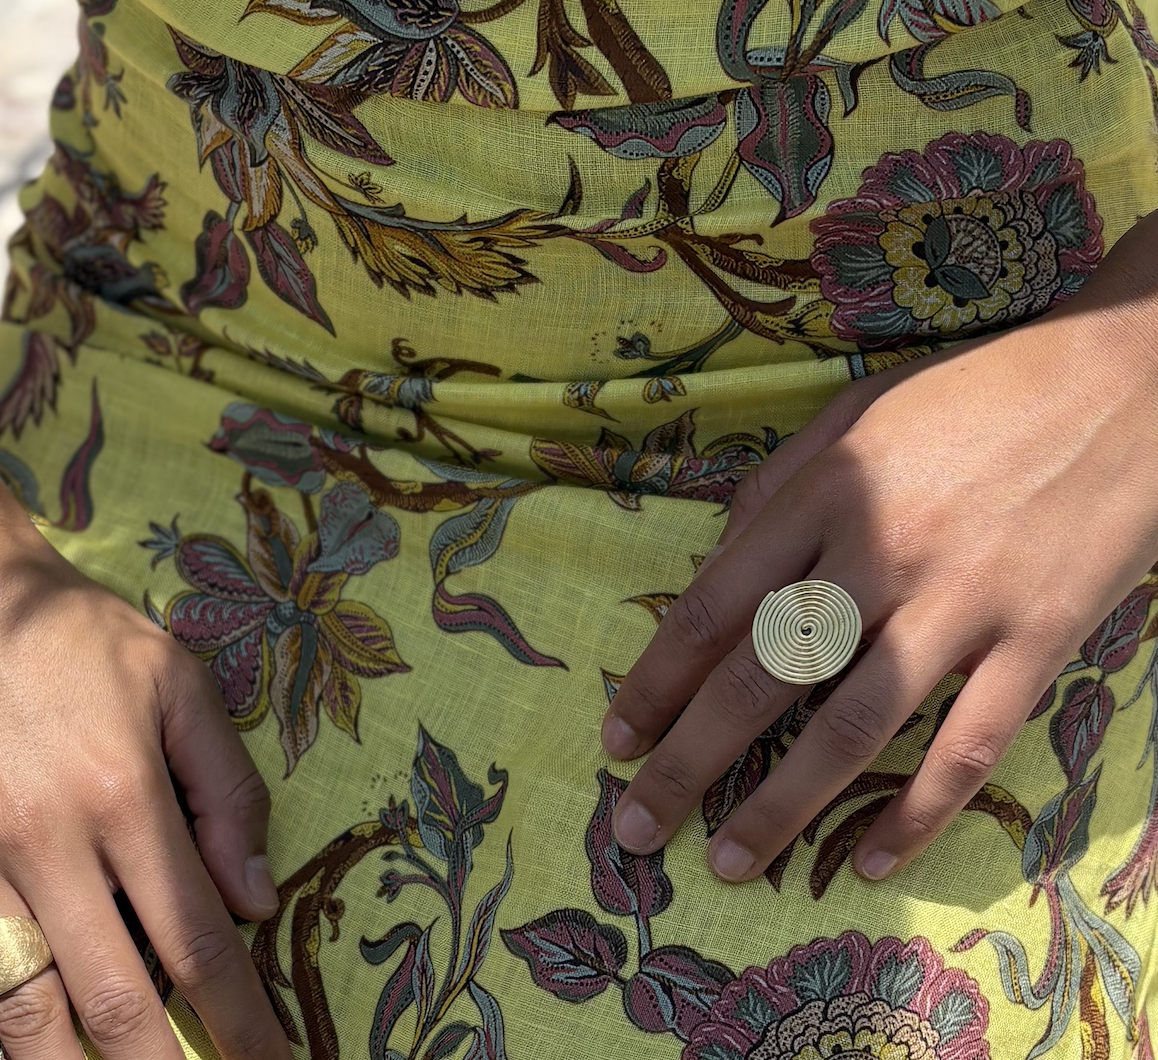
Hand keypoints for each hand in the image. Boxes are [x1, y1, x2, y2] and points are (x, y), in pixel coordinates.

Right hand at [0, 502, 290, 1058]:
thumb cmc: (87, 646)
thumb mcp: (179, 690)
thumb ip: (226, 792)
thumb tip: (257, 898)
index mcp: (122, 798)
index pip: (194, 940)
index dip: (238, 1018)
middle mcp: (44, 848)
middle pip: (110, 1000)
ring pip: (23, 1012)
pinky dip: (10, 1028)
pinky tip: (46, 1049)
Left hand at [601, 287, 1157, 883]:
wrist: (1122, 381)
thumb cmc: (973, 397)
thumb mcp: (853, 417)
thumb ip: (775, 489)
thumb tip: (712, 561)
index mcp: (824, 495)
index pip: (713, 607)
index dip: (656, 682)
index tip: (616, 738)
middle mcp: (879, 554)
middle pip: (763, 677)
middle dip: (689, 763)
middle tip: (638, 828)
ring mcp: (962, 603)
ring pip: (853, 726)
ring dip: (781, 805)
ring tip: (728, 864)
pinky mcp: (1038, 639)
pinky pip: (968, 744)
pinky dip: (919, 813)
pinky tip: (871, 861)